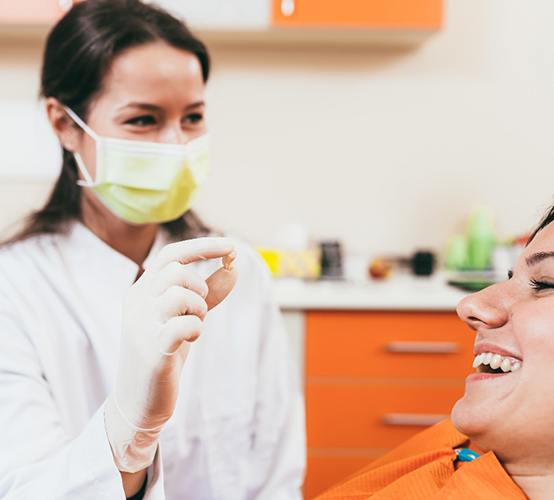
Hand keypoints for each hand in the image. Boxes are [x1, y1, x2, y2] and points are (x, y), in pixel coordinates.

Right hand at [105, 237, 236, 472]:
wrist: (139, 400)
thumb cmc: (164, 352)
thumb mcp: (186, 316)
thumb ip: (209, 293)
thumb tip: (234, 267)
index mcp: (142, 290)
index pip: (171, 255)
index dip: (203, 247)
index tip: (232, 246)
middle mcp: (136, 302)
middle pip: (177, 271)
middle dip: (200, 288)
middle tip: (200, 311)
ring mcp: (140, 325)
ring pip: (179, 294)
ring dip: (198, 309)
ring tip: (195, 325)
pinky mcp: (151, 350)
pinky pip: (183, 324)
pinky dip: (195, 328)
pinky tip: (191, 339)